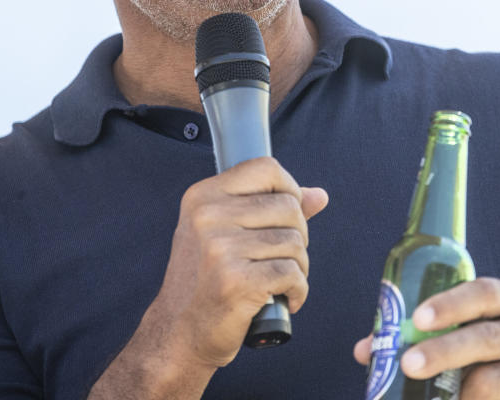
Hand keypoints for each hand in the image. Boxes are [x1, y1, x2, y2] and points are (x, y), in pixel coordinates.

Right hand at [149, 157, 327, 369]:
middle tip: (281, 258)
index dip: (289, 189)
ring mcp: (219, 249)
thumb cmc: (207, 281)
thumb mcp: (227, 233)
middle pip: (288, 206)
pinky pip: (292, 274)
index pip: (266, 168)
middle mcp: (208, 217)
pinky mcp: (236, 281)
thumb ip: (272, 208)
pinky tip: (285, 299)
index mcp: (203, 196)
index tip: (287, 216)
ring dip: (299, 266)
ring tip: (279, 281)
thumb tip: (320, 195)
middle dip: (298, 235)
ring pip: (294, 242)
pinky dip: (298, 290)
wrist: (180, 332)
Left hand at [354, 278, 499, 399]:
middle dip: (443, 351)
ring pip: (492, 379)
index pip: (483, 292)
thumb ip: (418, 334)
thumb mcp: (463, 331)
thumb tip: (366, 350)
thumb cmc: (486, 348)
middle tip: (407, 363)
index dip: (450, 304)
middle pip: (486, 337)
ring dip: (453, 389)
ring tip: (422, 394)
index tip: (417, 319)